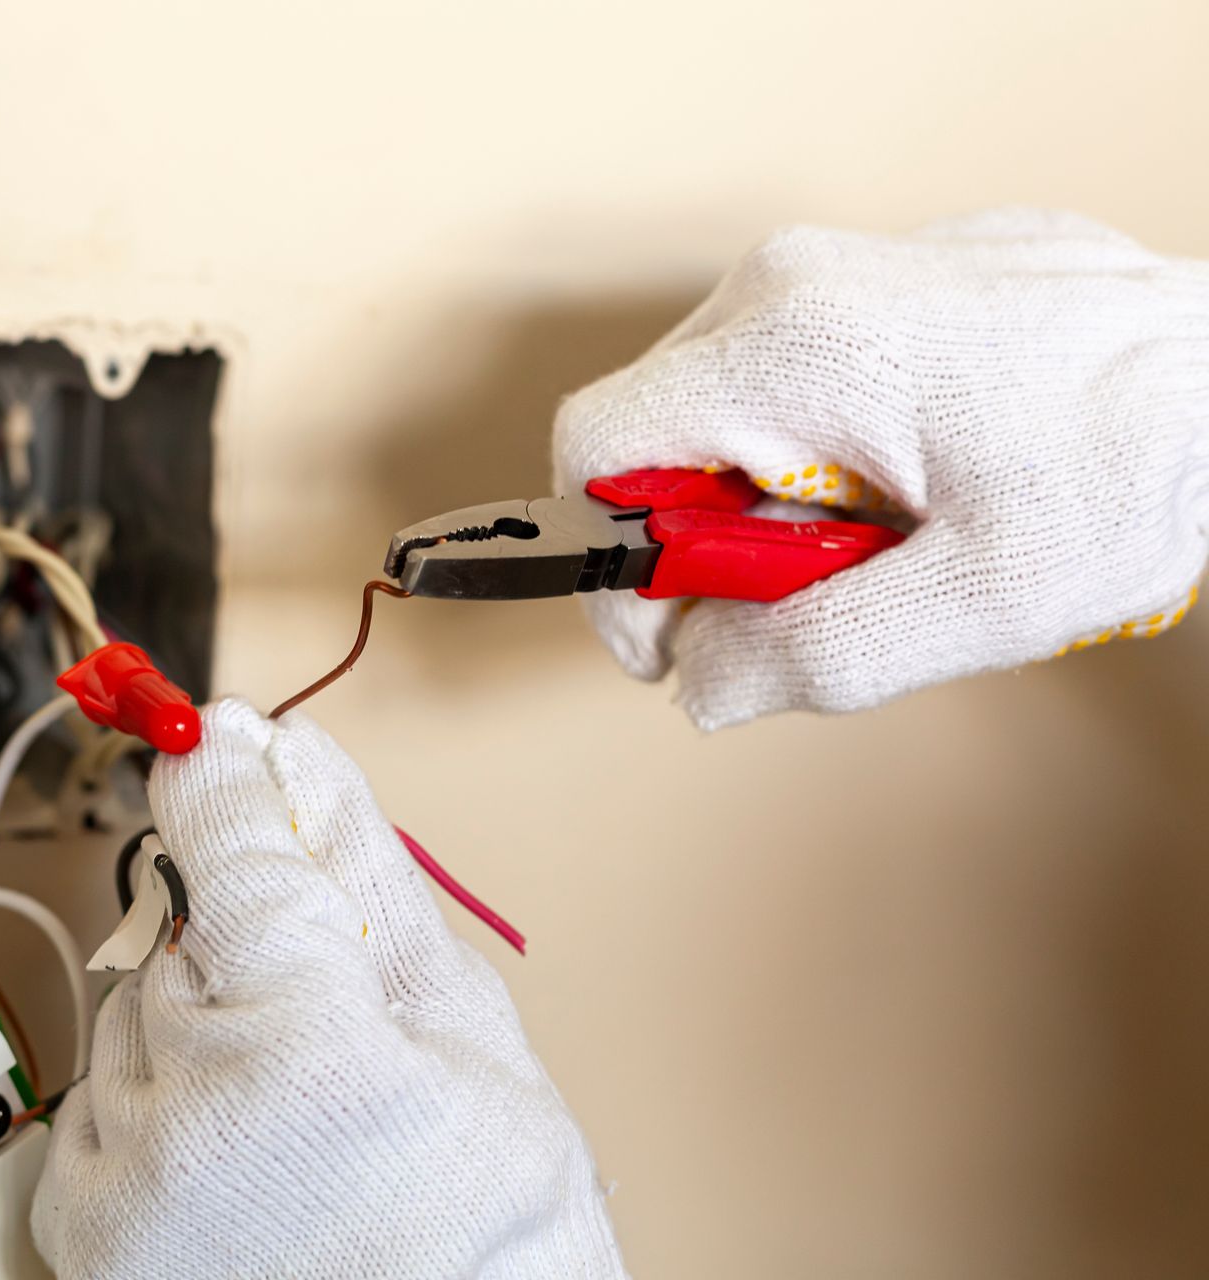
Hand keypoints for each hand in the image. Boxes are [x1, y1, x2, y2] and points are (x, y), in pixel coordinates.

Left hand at [32, 699, 626, 1278]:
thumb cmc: (493, 1233)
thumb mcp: (468, 1038)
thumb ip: (372, 888)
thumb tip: (307, 768)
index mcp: (310, 1053)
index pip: (234, 857)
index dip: (226, 787)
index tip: (213, 741)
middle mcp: (194, 1122)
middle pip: (184, 941)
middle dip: (246, 956)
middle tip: (321, 1025)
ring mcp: (130, 1189)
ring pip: (133, 1016)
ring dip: (198, 1034)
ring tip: (287, 1114)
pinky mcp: (87, 1237)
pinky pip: (93, 1101)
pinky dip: (152, 1104)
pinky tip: (232, 1149)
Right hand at [555, 208, 1208, 728]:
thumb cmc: (1143, 460)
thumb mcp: (987, 598)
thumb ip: (819, 653)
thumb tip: (701, 683)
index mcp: (793, 345)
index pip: (595, 451)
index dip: (609, 568)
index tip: (677, 638)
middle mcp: (788, 282)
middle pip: (653, 439)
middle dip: (709, 546)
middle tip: (821, 594)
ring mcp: (829, 270)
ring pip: (714, 417)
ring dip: (767, 508)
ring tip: (887, 537)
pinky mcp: (870, 283)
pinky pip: (778, 386)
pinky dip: (813, 460)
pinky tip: (915, 483)